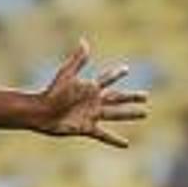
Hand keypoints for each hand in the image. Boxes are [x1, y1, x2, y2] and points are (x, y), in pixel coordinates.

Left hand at [35, 39, 150, 147]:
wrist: (41, 112)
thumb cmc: (52, 92)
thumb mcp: (67, 74)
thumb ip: (78, 60)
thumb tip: (84, 41)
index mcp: (90, 88)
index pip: (107, 79)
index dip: (116, 74)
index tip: (125, 69)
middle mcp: (93, 101)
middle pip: (118, 98)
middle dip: (132, 97)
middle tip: (146, 96)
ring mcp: (92, 115)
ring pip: (116, 114)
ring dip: (130, 114)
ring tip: (144, 114)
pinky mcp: (87, 128)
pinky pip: (105, 135)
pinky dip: (115, 140)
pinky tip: (127, 144)